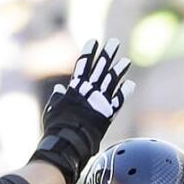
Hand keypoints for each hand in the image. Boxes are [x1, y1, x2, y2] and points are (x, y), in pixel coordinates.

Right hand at [31, 38, 134, 183]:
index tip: (93, 41)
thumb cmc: (56, 127)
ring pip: (111, 81)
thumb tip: (59, 89)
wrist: (68, 141)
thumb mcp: (52, 109)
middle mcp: (89, 91)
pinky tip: (130, 84)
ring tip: (126, 61)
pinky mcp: (107, 113)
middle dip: (107, 54)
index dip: (88, 53)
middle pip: (100, 68)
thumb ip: (57, 98)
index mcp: (75, 88)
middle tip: (114, 43)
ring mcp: (99, 101)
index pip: (83, 65)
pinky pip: (118, 100)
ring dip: (119, 70)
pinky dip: (124, 92)